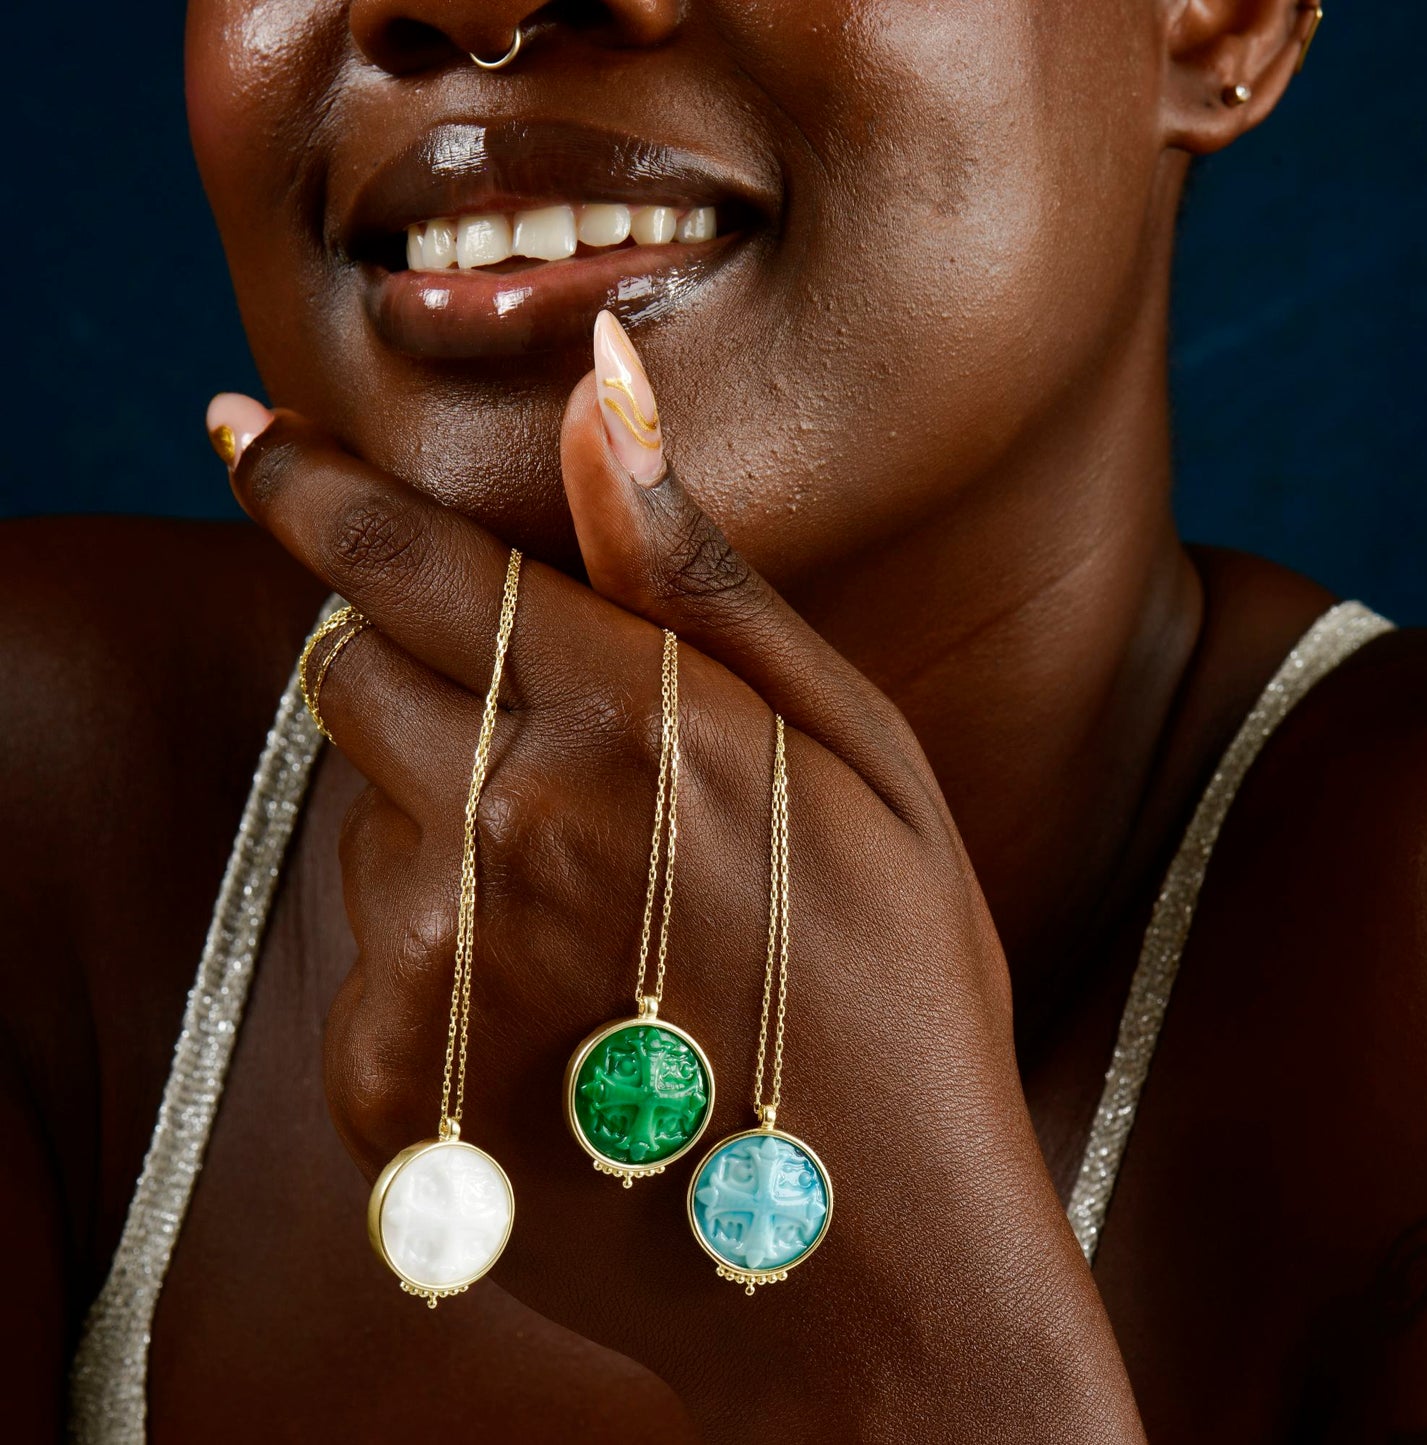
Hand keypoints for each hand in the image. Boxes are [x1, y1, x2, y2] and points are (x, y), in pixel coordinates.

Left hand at [215, 312, 1141, 1441]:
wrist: (872, 1262)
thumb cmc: (900, 987)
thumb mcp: (860, 756)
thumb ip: (706, 575)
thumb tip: (604, 391)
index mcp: (632, 725)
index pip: (409, 560)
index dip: (310, 483)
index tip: (239, 429)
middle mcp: (506, 833)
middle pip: (346, 664)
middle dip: (411, 662)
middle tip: (542, 739)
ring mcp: (432, 971)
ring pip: (363, 812)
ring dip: (440, 818)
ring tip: (593, 915)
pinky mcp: (383, 1088)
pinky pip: (366, 950)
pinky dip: (434, 947)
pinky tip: (558, 1010)